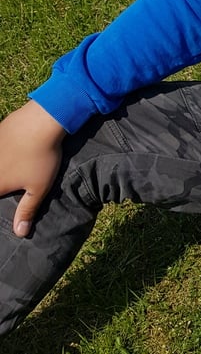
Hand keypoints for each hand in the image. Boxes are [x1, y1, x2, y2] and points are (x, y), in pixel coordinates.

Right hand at [0, 100, 64, 236]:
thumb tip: (20, 234)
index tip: (6, 196)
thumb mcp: (39, 187)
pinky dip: (2, 152)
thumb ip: (27, 210)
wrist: (42, 119)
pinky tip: (9, 153)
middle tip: (8, 185)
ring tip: (10, 169)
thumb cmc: (41, 156)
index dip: (0, 200)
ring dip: (3, 168)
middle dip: (3, 184)